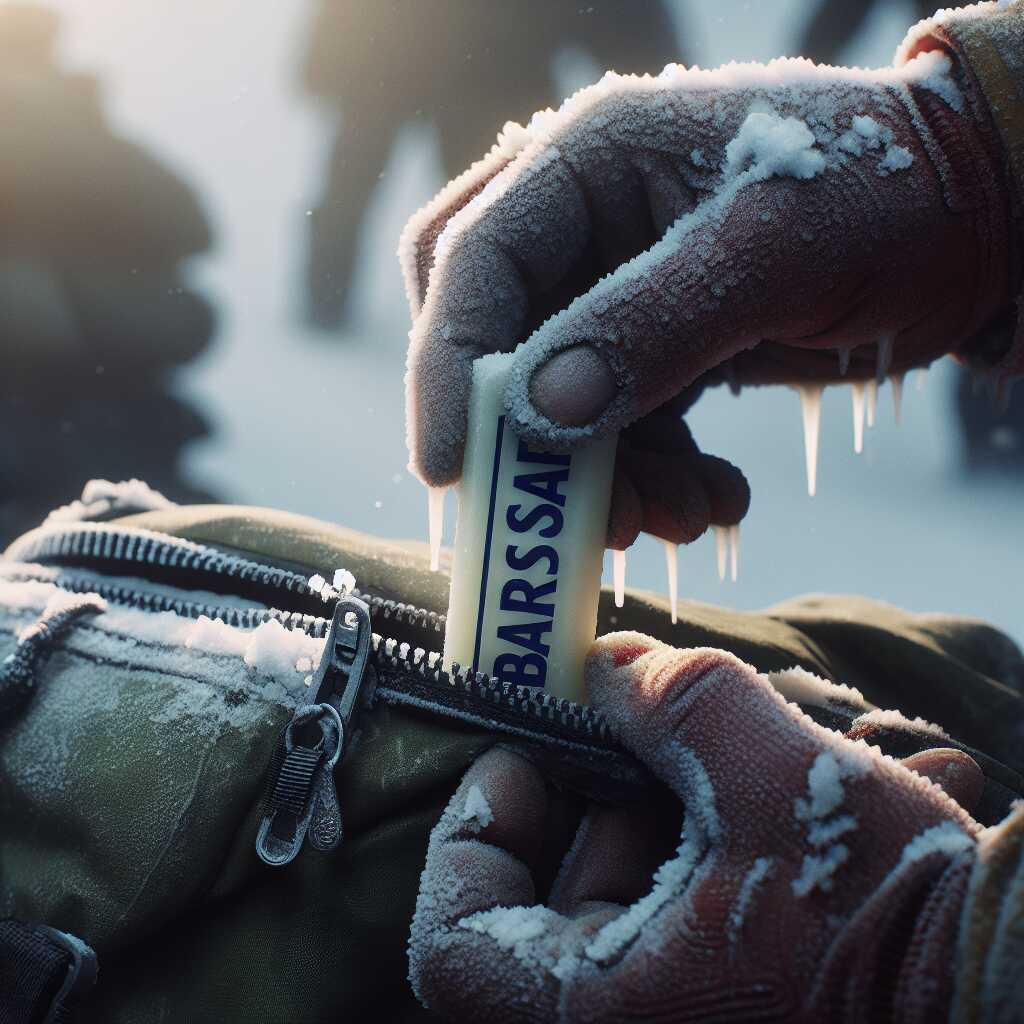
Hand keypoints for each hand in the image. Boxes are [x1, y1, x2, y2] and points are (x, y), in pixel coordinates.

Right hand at [402, 47, 1012, 546]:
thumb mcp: (769, 252)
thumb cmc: (882, 194)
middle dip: (526, 439)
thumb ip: (650, 324)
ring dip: (604, 477)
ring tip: (677, 520)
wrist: (967, 224)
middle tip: (572, 516)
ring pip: (558, 402)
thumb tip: (538, 412)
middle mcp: (585, 223)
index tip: (451, 469)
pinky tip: (712, 503)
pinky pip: (619, 425)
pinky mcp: (652, 345)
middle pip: (496, 341)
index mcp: (590, 158)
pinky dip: (654, 477)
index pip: (470, 261)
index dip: (447, 369)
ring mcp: (615, 290)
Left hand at [409, 633, 982, 1021]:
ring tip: (700, 772)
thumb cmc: (898, 914)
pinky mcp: (722, 1014)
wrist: (1007, 988)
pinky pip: (659, 937)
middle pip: (533, 920)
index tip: (521, 757)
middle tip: (625, 742)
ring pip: (602, 924)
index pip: (452, 953)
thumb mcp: (777, 774)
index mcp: (608, 1022)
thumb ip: (672, 701)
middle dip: (576, 810)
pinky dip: (676, 862)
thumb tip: (600, 664)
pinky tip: (733, 811)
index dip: (470, 839)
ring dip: (635, 828)